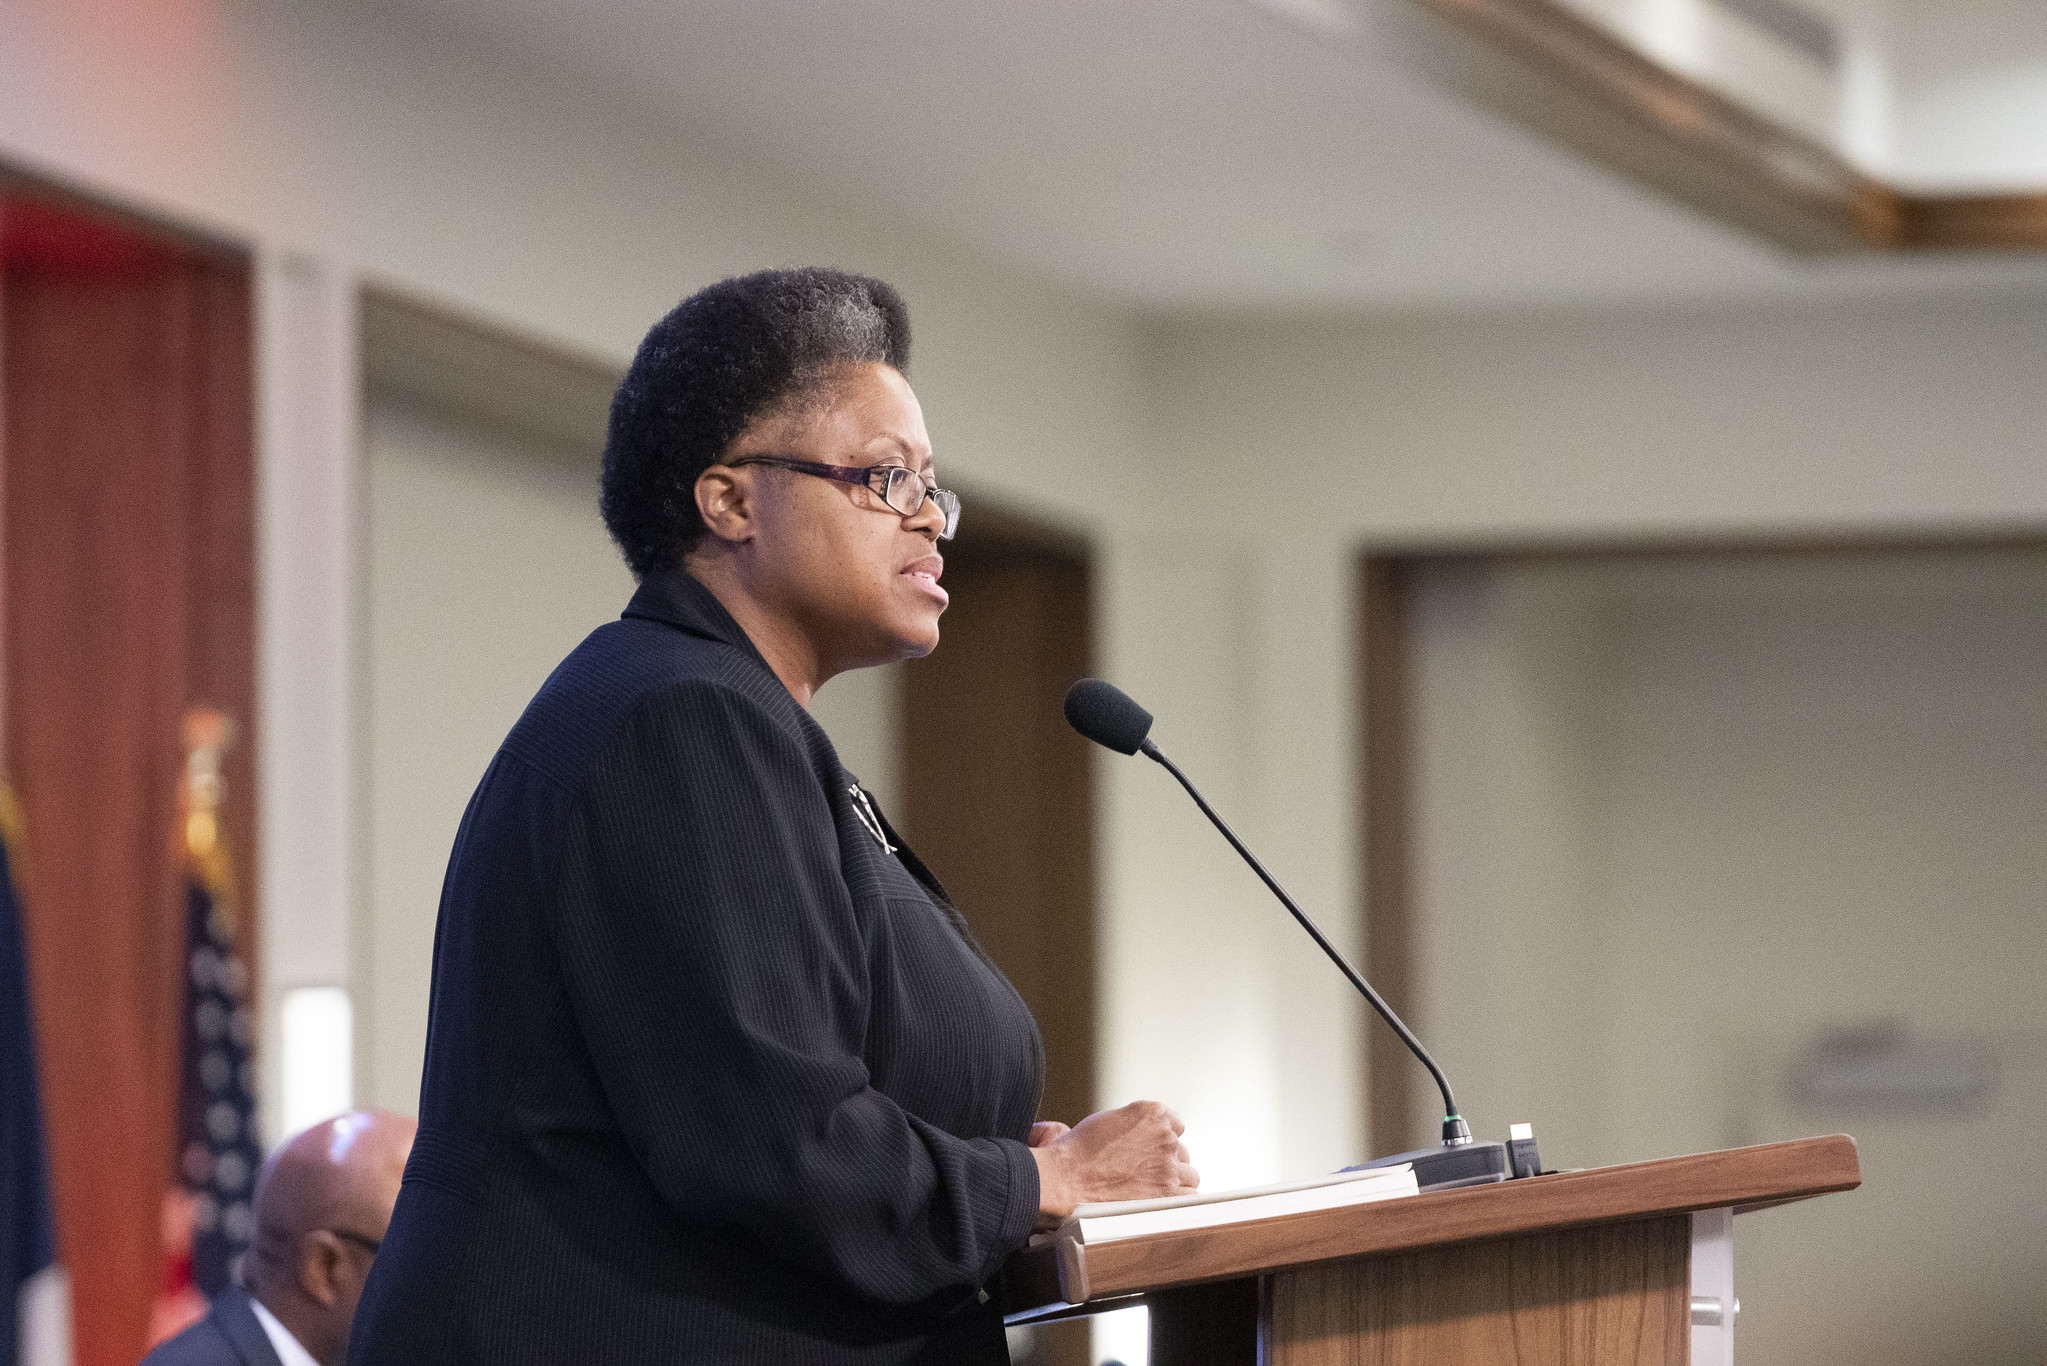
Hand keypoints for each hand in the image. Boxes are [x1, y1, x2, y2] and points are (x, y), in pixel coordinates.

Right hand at [1028, 1101, 1198, 1226]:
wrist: (1067, 1177)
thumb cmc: (1079, 1150)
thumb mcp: (1110, 1119)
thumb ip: (1137, 1124)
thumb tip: (1147, 1137)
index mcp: (1153, 1113)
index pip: (1176, 1125)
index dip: (1163, 1140)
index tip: (1153, 1150)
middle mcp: (1166, 1136)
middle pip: (1182, 1151)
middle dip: (1167, 1161)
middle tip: (1146, 1172)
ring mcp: (1168, 1165)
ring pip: (1189, 1174)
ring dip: (1175, 1180)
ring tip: (1153, 1188)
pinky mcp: (1167, 1193)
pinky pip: (1190, 1196)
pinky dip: (1178, 1199)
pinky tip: (1163, 1201)